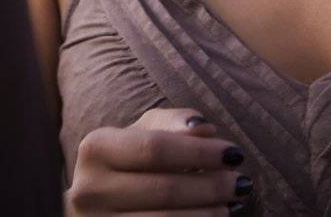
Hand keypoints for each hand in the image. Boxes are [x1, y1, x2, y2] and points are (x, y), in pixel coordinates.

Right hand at [65, 107, 253, 215]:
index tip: (234, 153)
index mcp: (96, 149)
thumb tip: (205, 129)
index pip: (154, 149)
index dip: (199, 152)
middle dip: (211, 186)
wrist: (96, 201)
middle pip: (164, 189)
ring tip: (232, 203)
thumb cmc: (128, 160)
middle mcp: (88, 189)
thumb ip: (173, 123)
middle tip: (241, 182)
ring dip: (208, 213)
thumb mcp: (143, 132)